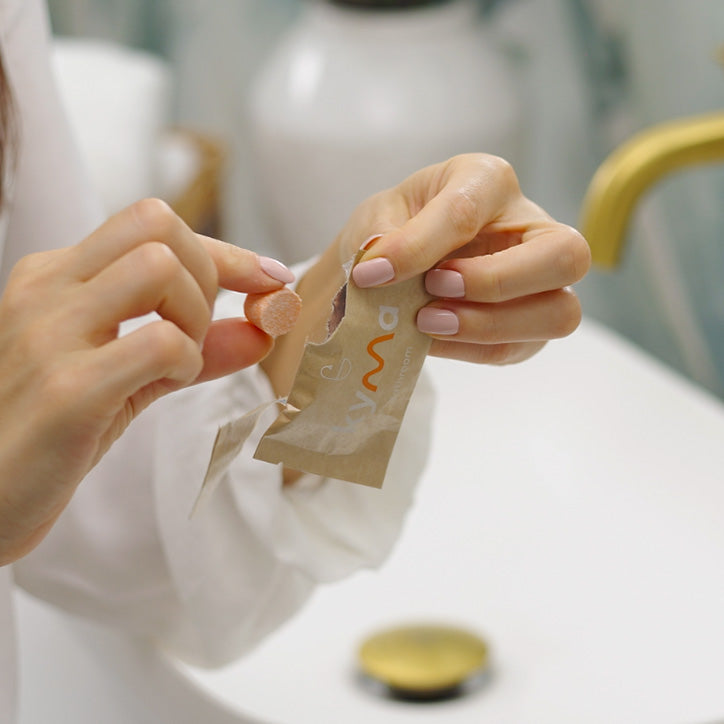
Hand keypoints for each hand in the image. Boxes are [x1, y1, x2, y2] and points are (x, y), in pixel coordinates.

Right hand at [0, 199, 294, 563]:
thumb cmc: (53, 433)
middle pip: (158, 226)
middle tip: (200, 331)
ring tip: (180, 361)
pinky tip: (166, 384)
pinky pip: (161, 343)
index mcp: (55, 278)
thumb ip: (193, 348)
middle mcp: (46, 290)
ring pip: (160, 269)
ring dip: (196, 316)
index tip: (271, 279)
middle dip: (210, 273)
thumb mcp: (128, 377)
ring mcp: (50, 335)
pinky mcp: (66, 390)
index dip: (226, 250)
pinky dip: (186, 362)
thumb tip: (261, 331)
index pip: (152, 224)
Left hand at [341, 154, 590, 364]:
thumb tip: (380, 271)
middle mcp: (531, 226)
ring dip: (490, 326)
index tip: (371, 274)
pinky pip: (519, 348)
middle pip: (565, 256)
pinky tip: (434, 340)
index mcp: (487, 180)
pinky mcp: (529, 327)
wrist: (394, 265)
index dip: (417, 247)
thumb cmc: (397, 229)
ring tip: (429, 322)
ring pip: (560, 313)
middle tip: (433, 289)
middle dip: (495, 282)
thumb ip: (383, 240)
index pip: (467, 211)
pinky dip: (472, 350)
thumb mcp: (379, 219)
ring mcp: (540, 281)